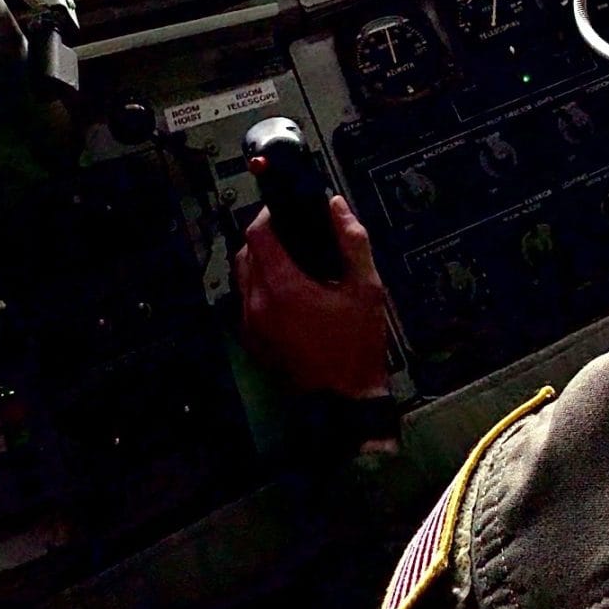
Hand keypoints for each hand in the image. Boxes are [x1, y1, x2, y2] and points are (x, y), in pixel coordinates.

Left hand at [234, 196, 389, 399]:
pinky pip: (245, 299)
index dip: (270, 214)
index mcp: (282, 287)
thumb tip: (336, 207)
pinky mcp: (250, 340)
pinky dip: (258, 285)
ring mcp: (249, 324)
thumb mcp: (366, 288)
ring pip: (242, 275)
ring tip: (291, 260)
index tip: (288, 209)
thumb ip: (351, 242)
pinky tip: (286, 290)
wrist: (344, 401)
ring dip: (259, 260)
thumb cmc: (357, 344)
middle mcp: (257, 303)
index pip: (258, 234)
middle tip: (294, 234)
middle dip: (266, 236)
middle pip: (245, 252)